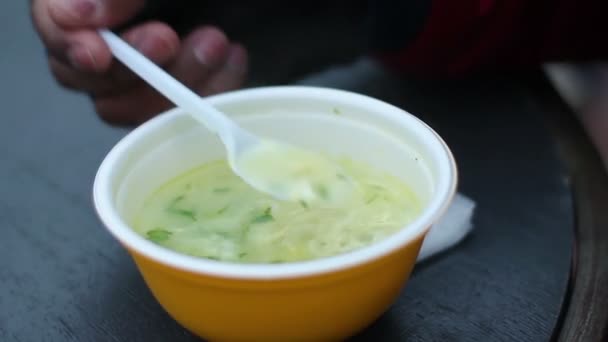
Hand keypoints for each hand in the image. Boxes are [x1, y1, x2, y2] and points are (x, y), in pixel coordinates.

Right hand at [31, 0, 247, 124]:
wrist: (271, 1)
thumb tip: (88, 12)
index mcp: (95, 0)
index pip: (53, 22)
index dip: (66, 41)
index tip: (97, 50)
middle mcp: (110, 33)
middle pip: (84, 77)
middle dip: (130, 65)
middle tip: (168, 39)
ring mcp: (148, 66)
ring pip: (131, 107)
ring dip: (176, 80)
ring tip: (218, 43)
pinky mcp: (185, 89)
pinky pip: (180, 115)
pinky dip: (210, 91)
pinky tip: (235, 58)